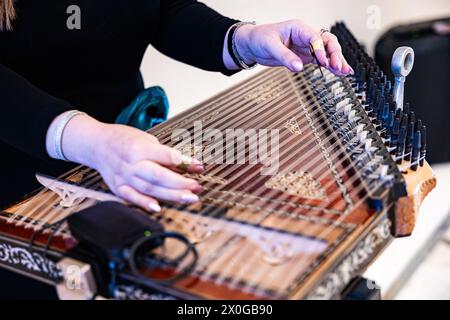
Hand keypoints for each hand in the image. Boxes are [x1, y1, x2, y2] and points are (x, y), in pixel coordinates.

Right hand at [60, 114, 203, 211]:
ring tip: (189, 198)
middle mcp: (131, 164)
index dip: (185, 162)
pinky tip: (159, 208)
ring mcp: (124, 177)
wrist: (97, 145)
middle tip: (197, 188)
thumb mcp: (147, 140)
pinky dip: (145, 203)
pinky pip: (132, 198)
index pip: (166, 156)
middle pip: (158, 176)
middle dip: (180, 184)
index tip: (200, 166)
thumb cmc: (124, 140)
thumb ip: (165, 155)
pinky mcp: (118, 188)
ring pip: (149, 189)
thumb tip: (187, 167)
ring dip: (171, 195)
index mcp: (139, 148)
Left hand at [225, 20, 352, 75]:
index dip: (321, 49)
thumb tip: (298, 67)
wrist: (252, 45)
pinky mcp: (305, 57)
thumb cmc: (259, 39)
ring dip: (337, 61)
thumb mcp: (270, 46)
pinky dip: (330, 66)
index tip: (322, 61)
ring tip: (346, 72)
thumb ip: (285, 57)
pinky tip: (340, 73)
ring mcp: (307, 47)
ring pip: (328, 52)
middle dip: (334, 54)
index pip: (315, 37)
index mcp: (299, 28)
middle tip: (337, 67)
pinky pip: (322, 61)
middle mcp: (306, 36)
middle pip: (327, 42)